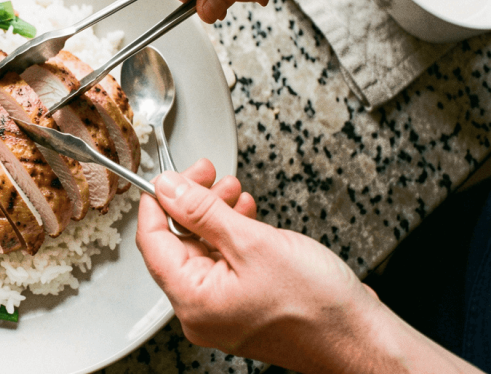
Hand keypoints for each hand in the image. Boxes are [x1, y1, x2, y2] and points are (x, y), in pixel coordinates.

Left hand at [137, 159, 483, 372]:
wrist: (361, 340)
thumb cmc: (318, 307)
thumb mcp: (253, 242)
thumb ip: (202, 211)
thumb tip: (168, 188)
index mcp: (192, 301)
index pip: (152, 241)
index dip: (158, 201)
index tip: (171, 175)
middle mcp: (200, 312)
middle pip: (177, 243)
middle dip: (193, 203)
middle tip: (208, 174)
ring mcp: (221, 312)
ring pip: (203, 251)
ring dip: (214, 215)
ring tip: (232, 191)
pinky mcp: (242, 308)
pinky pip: (224, 265)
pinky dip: (232, 236)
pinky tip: (246, 215)